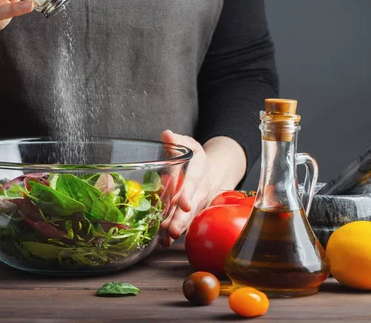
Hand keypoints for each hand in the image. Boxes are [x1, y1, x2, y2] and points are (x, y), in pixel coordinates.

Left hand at [159, 130, 246, 246]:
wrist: (212, 172)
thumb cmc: (196, 158)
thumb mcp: (189, 145)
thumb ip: (177, 141)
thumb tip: (166, 134)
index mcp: (198, 171)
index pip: (193, 184)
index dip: (187, 194)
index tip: (183, 204)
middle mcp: (199, 191)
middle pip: (190, 207)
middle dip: (182, 219)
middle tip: (173, 230)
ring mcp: (196, 204)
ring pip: (187, 218)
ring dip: (177, 228)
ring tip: (167, 238)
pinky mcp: (191, 213)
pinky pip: (184, 224)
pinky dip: (174, 233)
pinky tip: (164, 241)